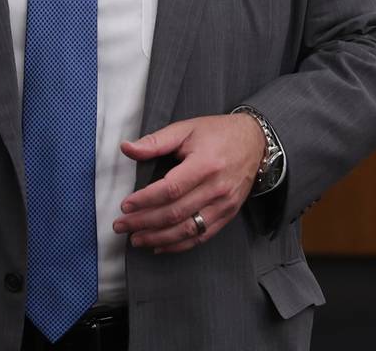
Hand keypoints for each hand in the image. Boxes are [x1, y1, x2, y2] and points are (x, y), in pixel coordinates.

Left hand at [111, 113, 265, 253]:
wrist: (254, 142)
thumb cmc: (217, 133)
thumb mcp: (186, 129)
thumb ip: (155, 141)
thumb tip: (127, 148)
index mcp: (205, 164)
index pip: (171, 189)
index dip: (146, 200)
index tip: (125, 205)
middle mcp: (217, 188)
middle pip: (176, 213)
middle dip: (144, 222)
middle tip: (121, 226)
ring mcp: (224, 204)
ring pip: (188, 230)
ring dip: (159, 239)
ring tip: (136, 240)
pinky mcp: (228, 214)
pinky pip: (202, 236)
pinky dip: (179, 245)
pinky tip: (160, 247)